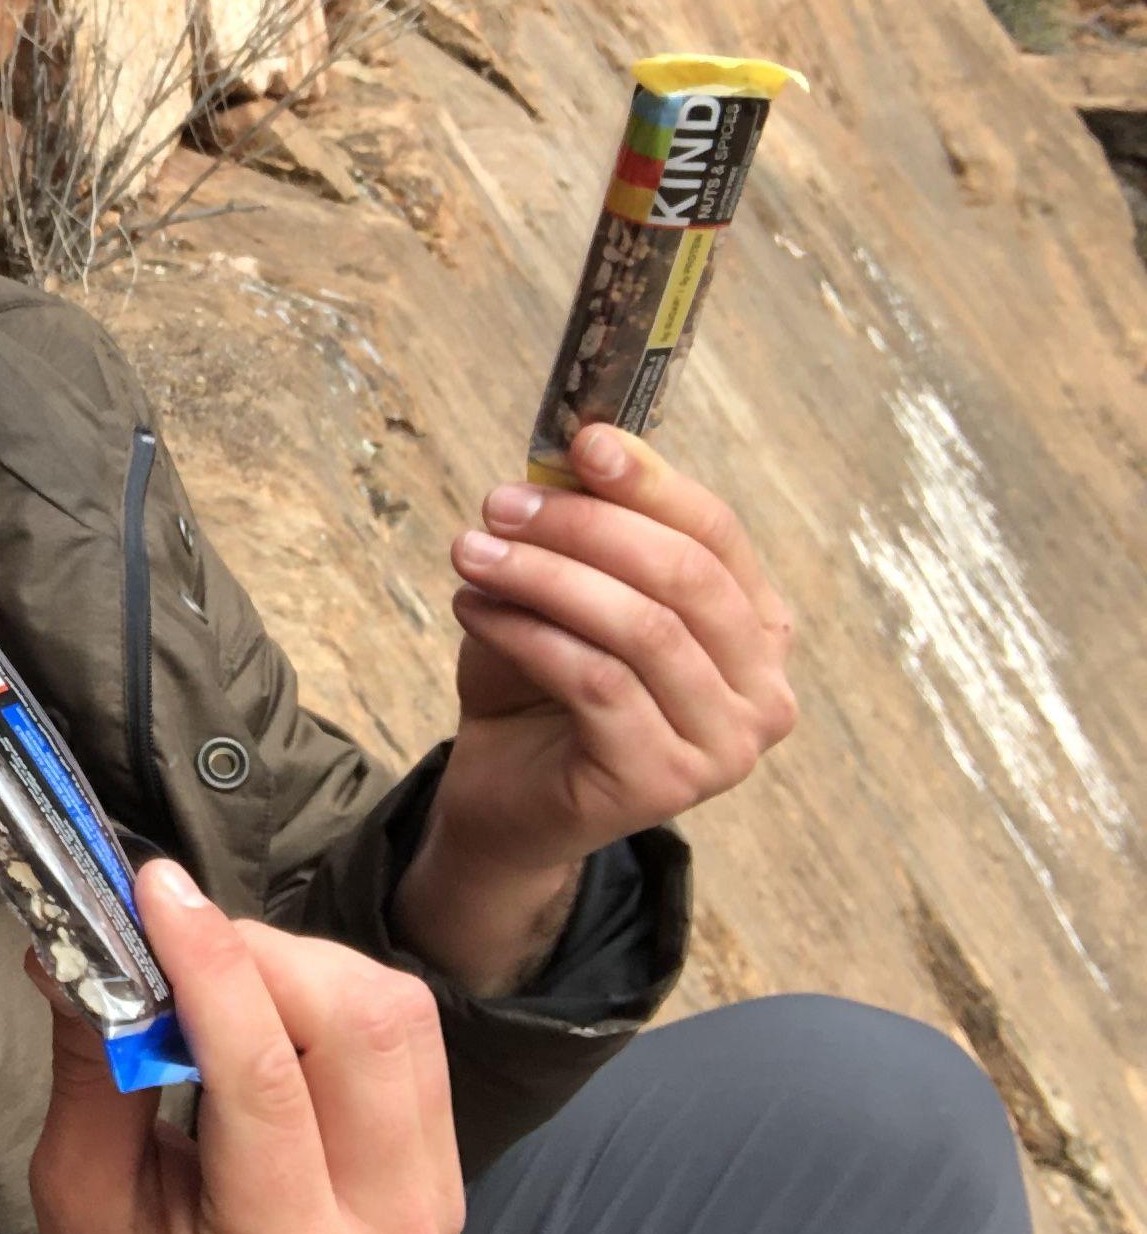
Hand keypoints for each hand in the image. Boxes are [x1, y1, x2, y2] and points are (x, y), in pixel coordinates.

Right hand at [28, 859, 464, 1233]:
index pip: (267, 1078)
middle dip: (262, 955)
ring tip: (216, 980)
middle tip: (174, 941)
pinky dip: (331, 991)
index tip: (152, 890)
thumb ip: (91, 1069)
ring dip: (300, 966)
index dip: (210, 966)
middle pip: (363, 1028)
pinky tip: (267, 1011)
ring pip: (399, 1015)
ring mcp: (432, 1205)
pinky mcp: (442, 1169)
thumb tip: (76, 945)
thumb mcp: (75, 1195)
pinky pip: (407, 1035)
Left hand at [397, 425, 797, 995]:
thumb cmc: (544, 685)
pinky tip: (473, 608)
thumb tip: (574, 449)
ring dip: (544, 576)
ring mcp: (724, 747)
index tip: (584, 440)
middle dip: (585, 527)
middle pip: (684, 577)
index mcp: (759, 631)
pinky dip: (527, 634)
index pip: (717, 535)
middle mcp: (763, 692)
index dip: (650, 482)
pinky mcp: (666, 784)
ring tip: (470, 551)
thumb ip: (586, 532)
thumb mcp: (566, 592)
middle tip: (499, 503)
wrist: (505, 793)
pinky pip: (596, 682)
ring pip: (640, 629)